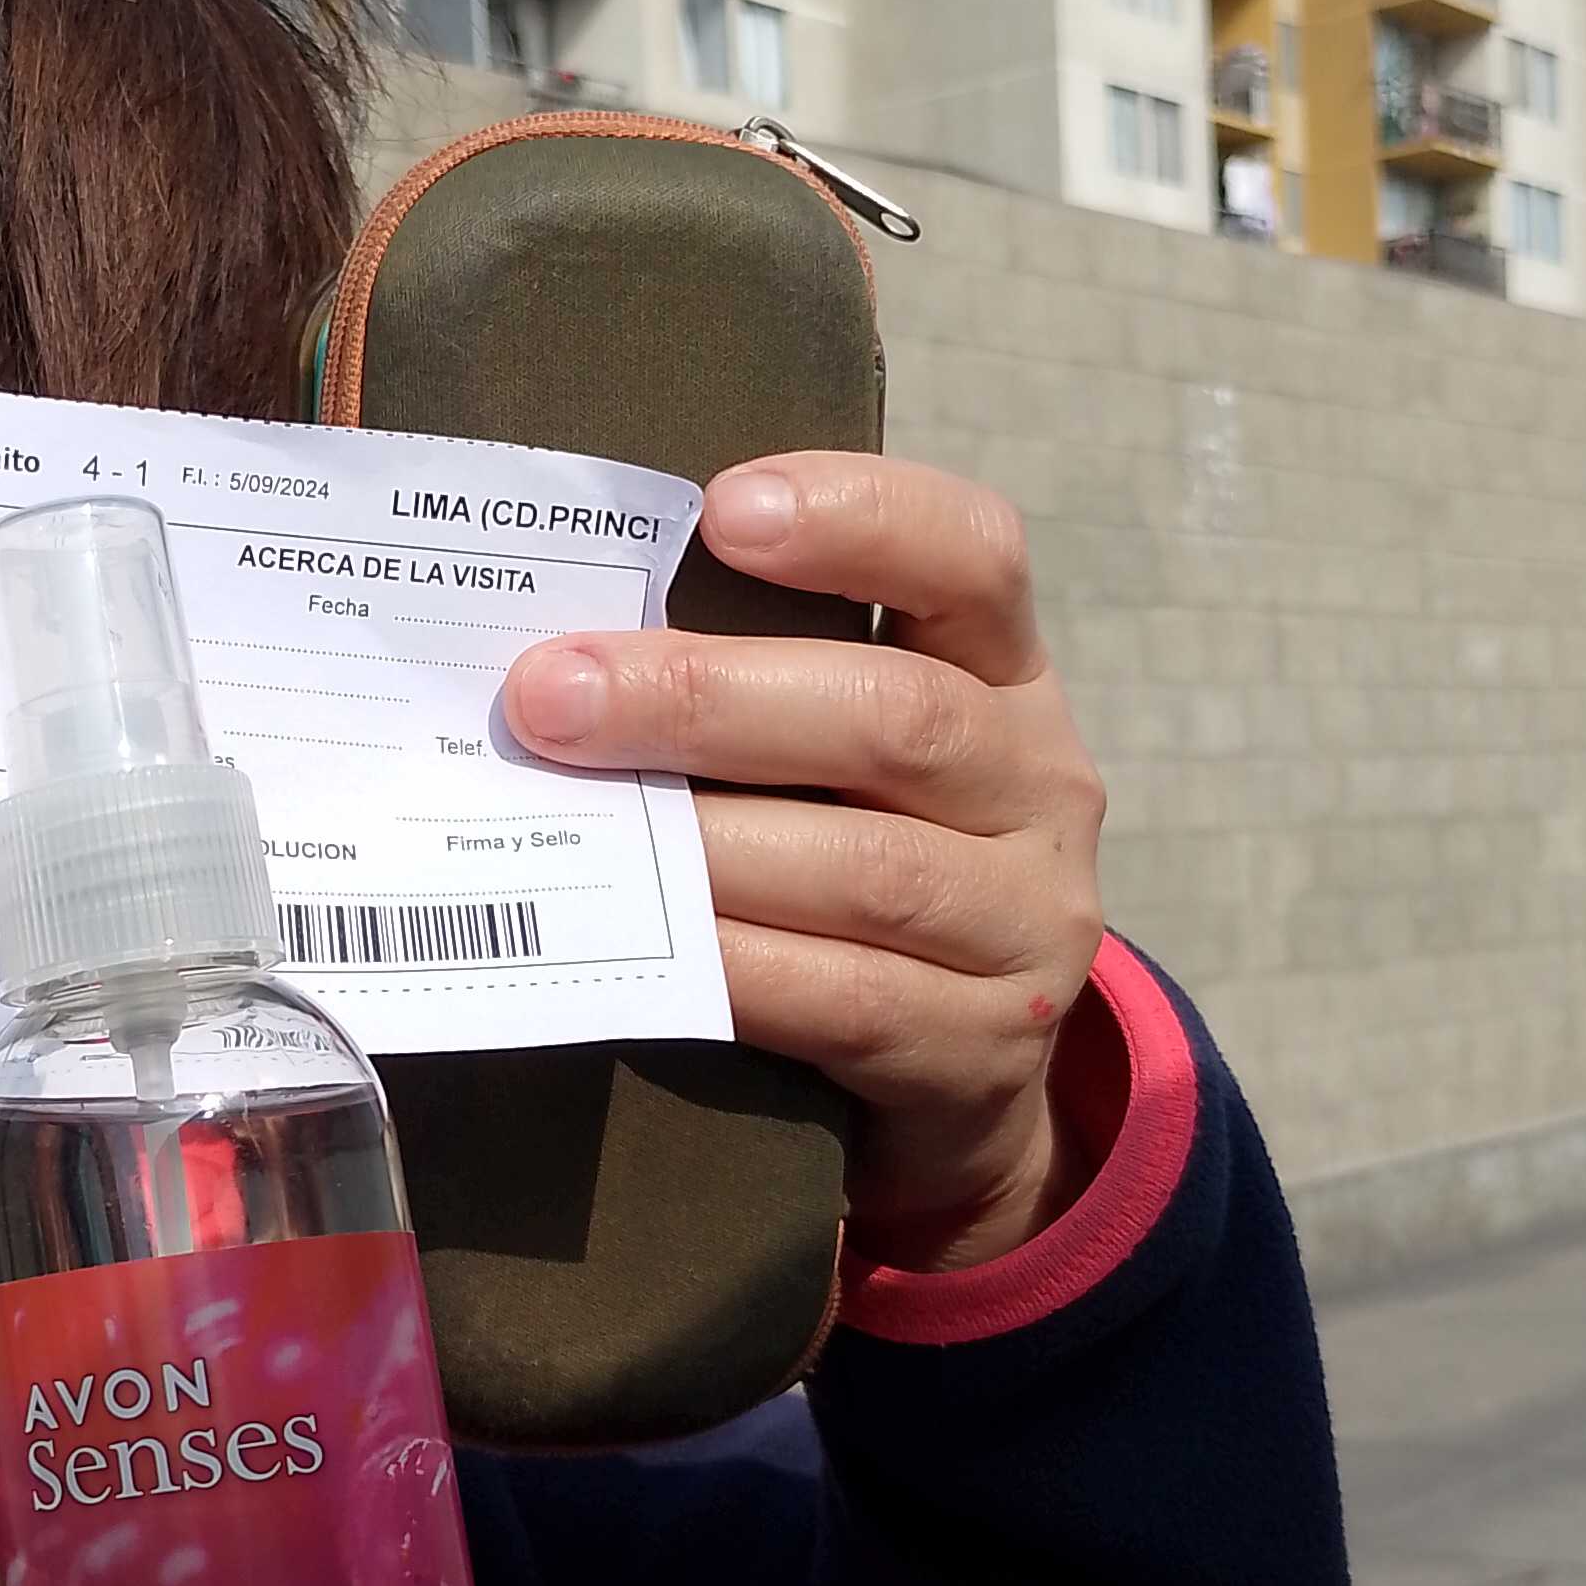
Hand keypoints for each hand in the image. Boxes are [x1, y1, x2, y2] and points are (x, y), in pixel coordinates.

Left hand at [502, 454, 1107, 1268]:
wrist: (967, 1077)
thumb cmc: (860, 866)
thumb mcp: (845, 759)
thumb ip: (752, 687)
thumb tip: (546, 645)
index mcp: (1003, 677)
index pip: (972, 557)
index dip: (860, 519)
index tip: (722, 508)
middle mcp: (1038, 786)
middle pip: (893, 717)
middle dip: (705, 700)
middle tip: (549, 695)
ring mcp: (1022, 925)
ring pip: (866, 869)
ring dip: (701, 844)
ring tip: (567, 825)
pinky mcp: (979, 1049)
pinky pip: (844, 998)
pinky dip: (726, 964)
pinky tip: (633, 941)